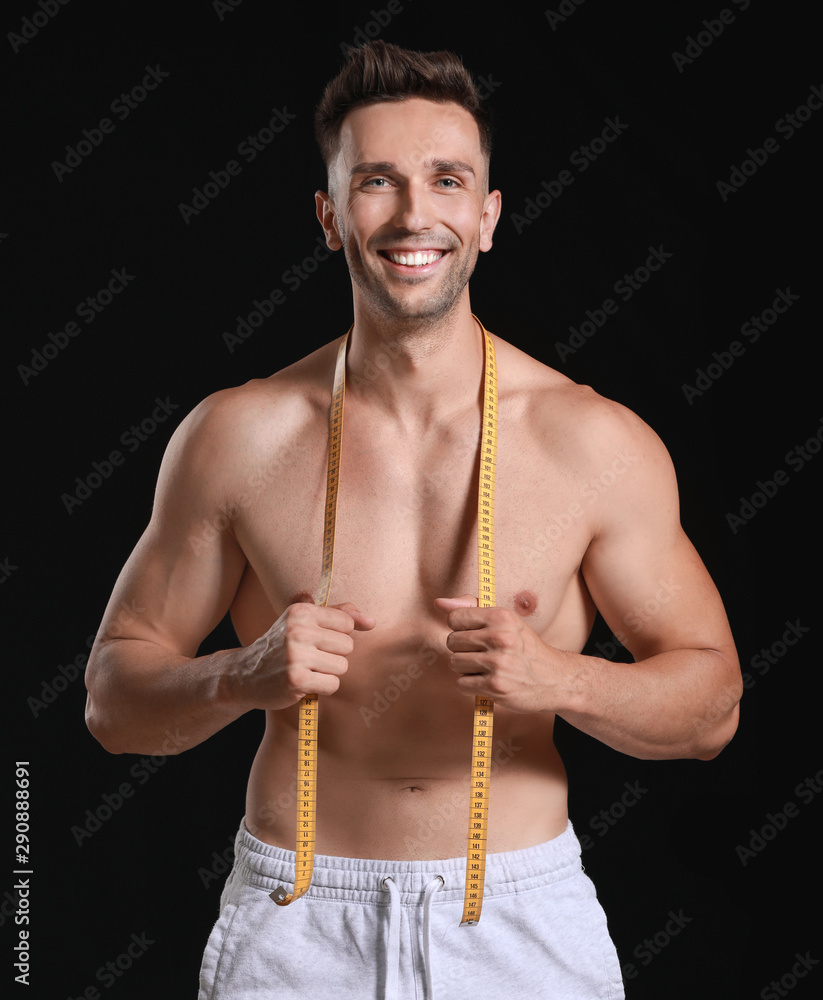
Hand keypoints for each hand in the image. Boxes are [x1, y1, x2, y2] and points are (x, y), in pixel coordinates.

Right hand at [236, 601, 374, 710]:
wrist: (245, 675)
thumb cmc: (282, 646)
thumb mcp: (304, 622)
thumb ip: (339, 615)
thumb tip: (371, 622)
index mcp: (301, 611)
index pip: (346, 622)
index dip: (337, 635)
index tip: (318, 640)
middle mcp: (298, 630)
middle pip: (347, 646)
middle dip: (334, 655)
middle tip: (310, 658)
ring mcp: (296, 655)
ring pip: (342, 666)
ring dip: (328, 673)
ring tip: (307, 670)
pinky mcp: (296, 679)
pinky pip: (332, 684)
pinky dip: (322, 687)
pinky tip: (305, 683)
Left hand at [435, 594, 565, 713]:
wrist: (556, 679)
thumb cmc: (525, 648)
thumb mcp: (506, 621)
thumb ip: (472, 608)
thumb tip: (439, 603)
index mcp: (502, 617)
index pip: (455, 618)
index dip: (460, 628)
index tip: (475, 634)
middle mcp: (500, 637)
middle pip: (452, 642)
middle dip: (463, 650)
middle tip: (484, 654)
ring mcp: (498, 662)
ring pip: (454, 663)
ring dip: (466, 669)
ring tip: (487, 668)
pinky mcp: (496, 686)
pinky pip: (461, 683)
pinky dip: (471, 686)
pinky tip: (488, 682)